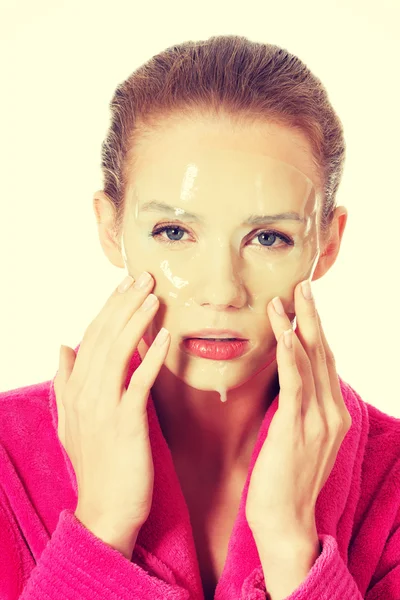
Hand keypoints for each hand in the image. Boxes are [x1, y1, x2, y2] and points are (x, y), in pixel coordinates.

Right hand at [53, 271, 169, 544]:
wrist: (106, 511)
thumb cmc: (96, 464)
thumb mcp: (71, 421)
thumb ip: (65, 382)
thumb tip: (62, 347)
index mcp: (76, 389)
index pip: (92, 338)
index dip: (109, 309)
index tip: (125, 286)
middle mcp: (86, 393)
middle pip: (104, 337)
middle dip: (124, 304)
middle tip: (143, 278)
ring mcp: (104, 407)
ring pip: (118, 352)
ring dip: (137, 321)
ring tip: (154, 296)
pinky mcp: (126, 422)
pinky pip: (138, 382)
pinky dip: (151, 357)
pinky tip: (165, 336)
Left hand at [245, 279, 351, 537]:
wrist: (284, 522)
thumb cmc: (284, 479)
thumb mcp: (298, 437)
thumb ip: (299, 407)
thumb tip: (286, 380)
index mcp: (333, 413)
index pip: (325, 361)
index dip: (315, 329)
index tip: (304, 302)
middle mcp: (331, 412)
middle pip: (323, 353)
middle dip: (313, 317)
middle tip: (304, 284)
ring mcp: (318, 420)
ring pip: (311, 361)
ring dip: (299, 325)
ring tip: (289, 296)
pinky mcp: (297, 428)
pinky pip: (295, 382)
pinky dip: (291, 353)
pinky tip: (284, 330)